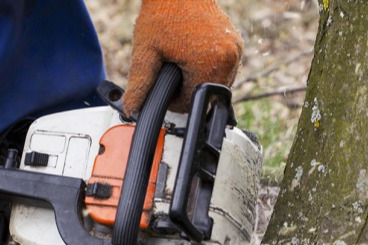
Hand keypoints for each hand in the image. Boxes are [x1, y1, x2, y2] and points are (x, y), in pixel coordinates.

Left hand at [123, 0, 243, 114]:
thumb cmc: (163, 12)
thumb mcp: (146, 50)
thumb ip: (140, 83)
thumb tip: (131, 109)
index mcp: (210, 64)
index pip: (191, 102)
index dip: (173, 99)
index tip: (162, 83)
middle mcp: (229, 58)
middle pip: (205, 95)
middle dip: (186, 87)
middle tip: (170, 66)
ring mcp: (236, 51)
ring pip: (215, 84)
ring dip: (197, 79)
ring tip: (180, 59)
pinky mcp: (237, 44)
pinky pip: (223, 70)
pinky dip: (208, 68)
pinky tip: (193, 53)